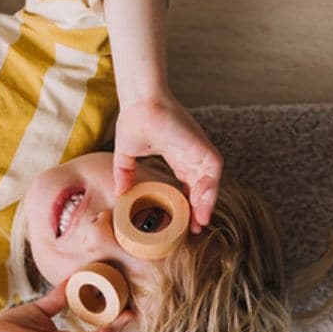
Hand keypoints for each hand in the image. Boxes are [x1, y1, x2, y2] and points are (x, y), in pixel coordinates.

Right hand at [112, 93, 223, 233]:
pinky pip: (214, 170)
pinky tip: (201, 203)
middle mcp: (190, 155)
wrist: (139, 103)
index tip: (183, 223)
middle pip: (201, 188)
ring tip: (199, 222)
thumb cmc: (133, 120)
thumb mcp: (126, 154)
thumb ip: (124, 173)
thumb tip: (119, 193)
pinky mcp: (202, 146)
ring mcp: (197, 150)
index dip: (187, 205)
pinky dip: (210, 188)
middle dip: (200, 209)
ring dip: (207, 203)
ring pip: (210, 183)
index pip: (188, 186)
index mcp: (177, 157)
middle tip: (194, 229)